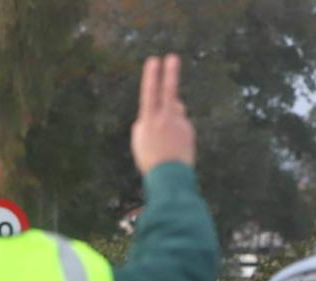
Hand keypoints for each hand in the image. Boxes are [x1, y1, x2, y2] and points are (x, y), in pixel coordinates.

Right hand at [132, 54, 195, 172]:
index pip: (150, 92)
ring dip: (170, 117)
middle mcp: (165, 118)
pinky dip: (176, 132)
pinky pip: (180, 124)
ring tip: (164, 139)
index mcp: (148, 120)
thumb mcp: (139, 141)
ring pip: (175, 110)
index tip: (153, 60)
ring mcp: (179, 122)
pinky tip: (172, 147)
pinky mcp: (188, 129)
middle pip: (169, 90)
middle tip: (172, 57)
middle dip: (170, 73)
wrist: (169, 175)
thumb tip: (158, 110)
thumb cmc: (149, 159)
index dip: (152, 76)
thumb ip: (145, 122)